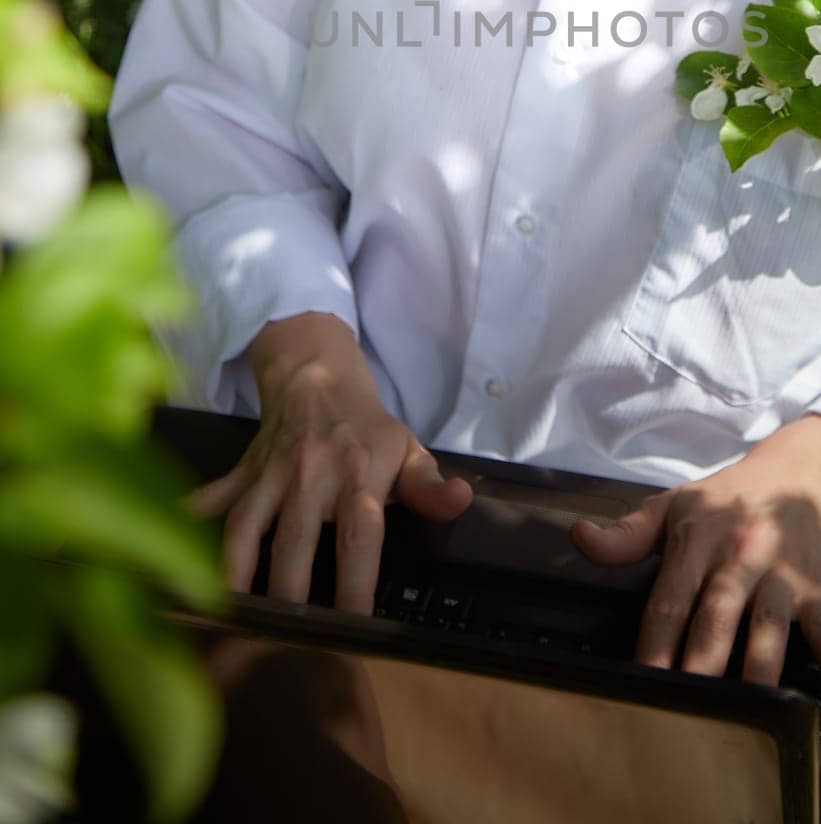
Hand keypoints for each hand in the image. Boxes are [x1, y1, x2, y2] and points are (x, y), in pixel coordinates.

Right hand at [184, 314, 472, 611]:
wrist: (318, 374)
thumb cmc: (367, 427)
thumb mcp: (408, 450)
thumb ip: (430, 487)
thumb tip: (461, 500)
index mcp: (357, 478)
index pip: (359, 538)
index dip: (356, 585)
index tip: (354, 629)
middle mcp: (310, 479)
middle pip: (295, 544)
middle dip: (288, 595)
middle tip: (283, 644)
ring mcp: (270, 476)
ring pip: (246, 530)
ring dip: (234, 575)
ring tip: (228, 624)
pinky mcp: (241, 474)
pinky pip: (208, 500)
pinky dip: (185, 523)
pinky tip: (162, 560)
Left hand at [570, 416, 820, 691]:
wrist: (794, 474)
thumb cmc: (724, 501)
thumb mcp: (671, 506)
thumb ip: (624, 534)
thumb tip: (579, 537)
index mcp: (696, 540)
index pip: (669, 600)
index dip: (655, 643)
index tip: (642, 682)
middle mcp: (738, 556)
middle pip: (716, 617)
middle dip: (702, 663)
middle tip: (689, 710)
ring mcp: (780, 572)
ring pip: (768, 625)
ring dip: (759, 667)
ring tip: (750, 709)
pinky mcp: (816, 584)